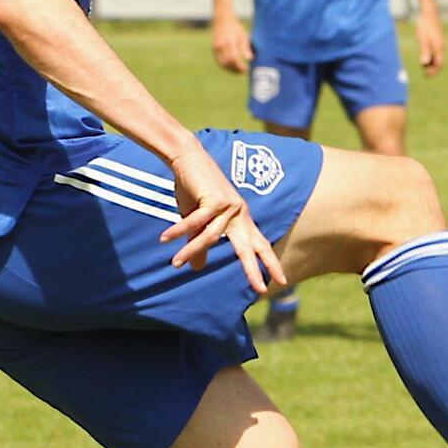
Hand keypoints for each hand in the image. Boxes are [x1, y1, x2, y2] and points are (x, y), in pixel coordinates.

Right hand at [161, 140, 286, 294]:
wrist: (188, 158)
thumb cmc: (194, 190)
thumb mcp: (197, 221)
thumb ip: (201, 243)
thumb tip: (198, 268)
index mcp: (241, 220)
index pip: (259, 245)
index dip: (269, 263)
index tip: (281, 280)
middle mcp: (239, 214)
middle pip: (249, 247)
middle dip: (253, 269)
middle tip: (262, 289)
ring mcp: (230, 207)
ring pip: (210, 237)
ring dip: (190, 250)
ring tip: (174, 264)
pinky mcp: (215, 199)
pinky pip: (195, 222)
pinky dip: (179, 230)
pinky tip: (166, 238)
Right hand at [211, 16, 252, 72]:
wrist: (222, 19)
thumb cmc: (235, 27)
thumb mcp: (243, 35)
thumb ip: (245, 47)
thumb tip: (250, 58)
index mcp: (229, 43)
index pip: (235, 59)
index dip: (240, 67)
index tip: (246, 70)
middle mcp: (221, 46)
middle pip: (228, 63)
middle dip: (235, 70)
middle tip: (243, 72)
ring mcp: (216, 48)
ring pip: (222, 64)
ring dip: (230, 69)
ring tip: (238, 71)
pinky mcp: (214, 49)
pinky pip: (219, 60)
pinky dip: (225, 66)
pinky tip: (231, 66)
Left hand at [415, 9, 444, 76]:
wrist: (429, 11)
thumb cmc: (425, 25)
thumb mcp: (423, 38)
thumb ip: (424, 51)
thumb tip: (424, 63)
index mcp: (439, 47)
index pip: (439, 64)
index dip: (433, 71)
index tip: (426, 76)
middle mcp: (442, 46)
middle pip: (440, 61)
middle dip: (433, 68)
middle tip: (424, 73)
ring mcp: (440, 42)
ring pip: (438, 56)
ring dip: (432, 63)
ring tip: (423, 65)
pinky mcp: (438, 39)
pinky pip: (436, 51)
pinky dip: (431, 56)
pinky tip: (425, 55)